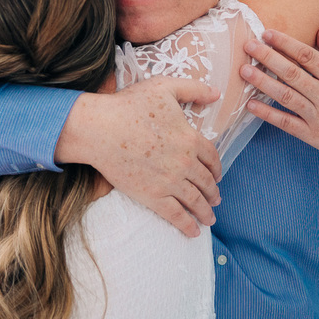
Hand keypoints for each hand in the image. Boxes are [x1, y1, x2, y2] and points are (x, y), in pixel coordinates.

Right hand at [56, 77, 222, 236]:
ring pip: (196, 201)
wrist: (100, 128)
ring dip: (205, 211)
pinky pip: (176, 215)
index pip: (212, 158)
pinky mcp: (152, 196)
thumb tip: (216, 93)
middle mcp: (186, 163)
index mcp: (191, 138)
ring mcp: (170, 182)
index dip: (217, 168)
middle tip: (215, 199)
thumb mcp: (164, 87)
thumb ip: (194, 89)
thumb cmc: (129, 105)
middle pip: (207, 182)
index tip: (217, 176)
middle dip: (213, 192)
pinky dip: (188, 225)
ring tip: (209, 218)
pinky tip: (194, 231)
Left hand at [240, 28, 318, 182]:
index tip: (266, 32)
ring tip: (243, 71)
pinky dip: (267, 114)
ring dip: (262, 83)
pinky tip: (250, 105)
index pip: (308, 55)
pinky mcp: (314, 137)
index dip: (285, 43)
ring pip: (285, 96)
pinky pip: (286, 123)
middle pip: (292, 73)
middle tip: (247, 44)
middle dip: (267, 57)